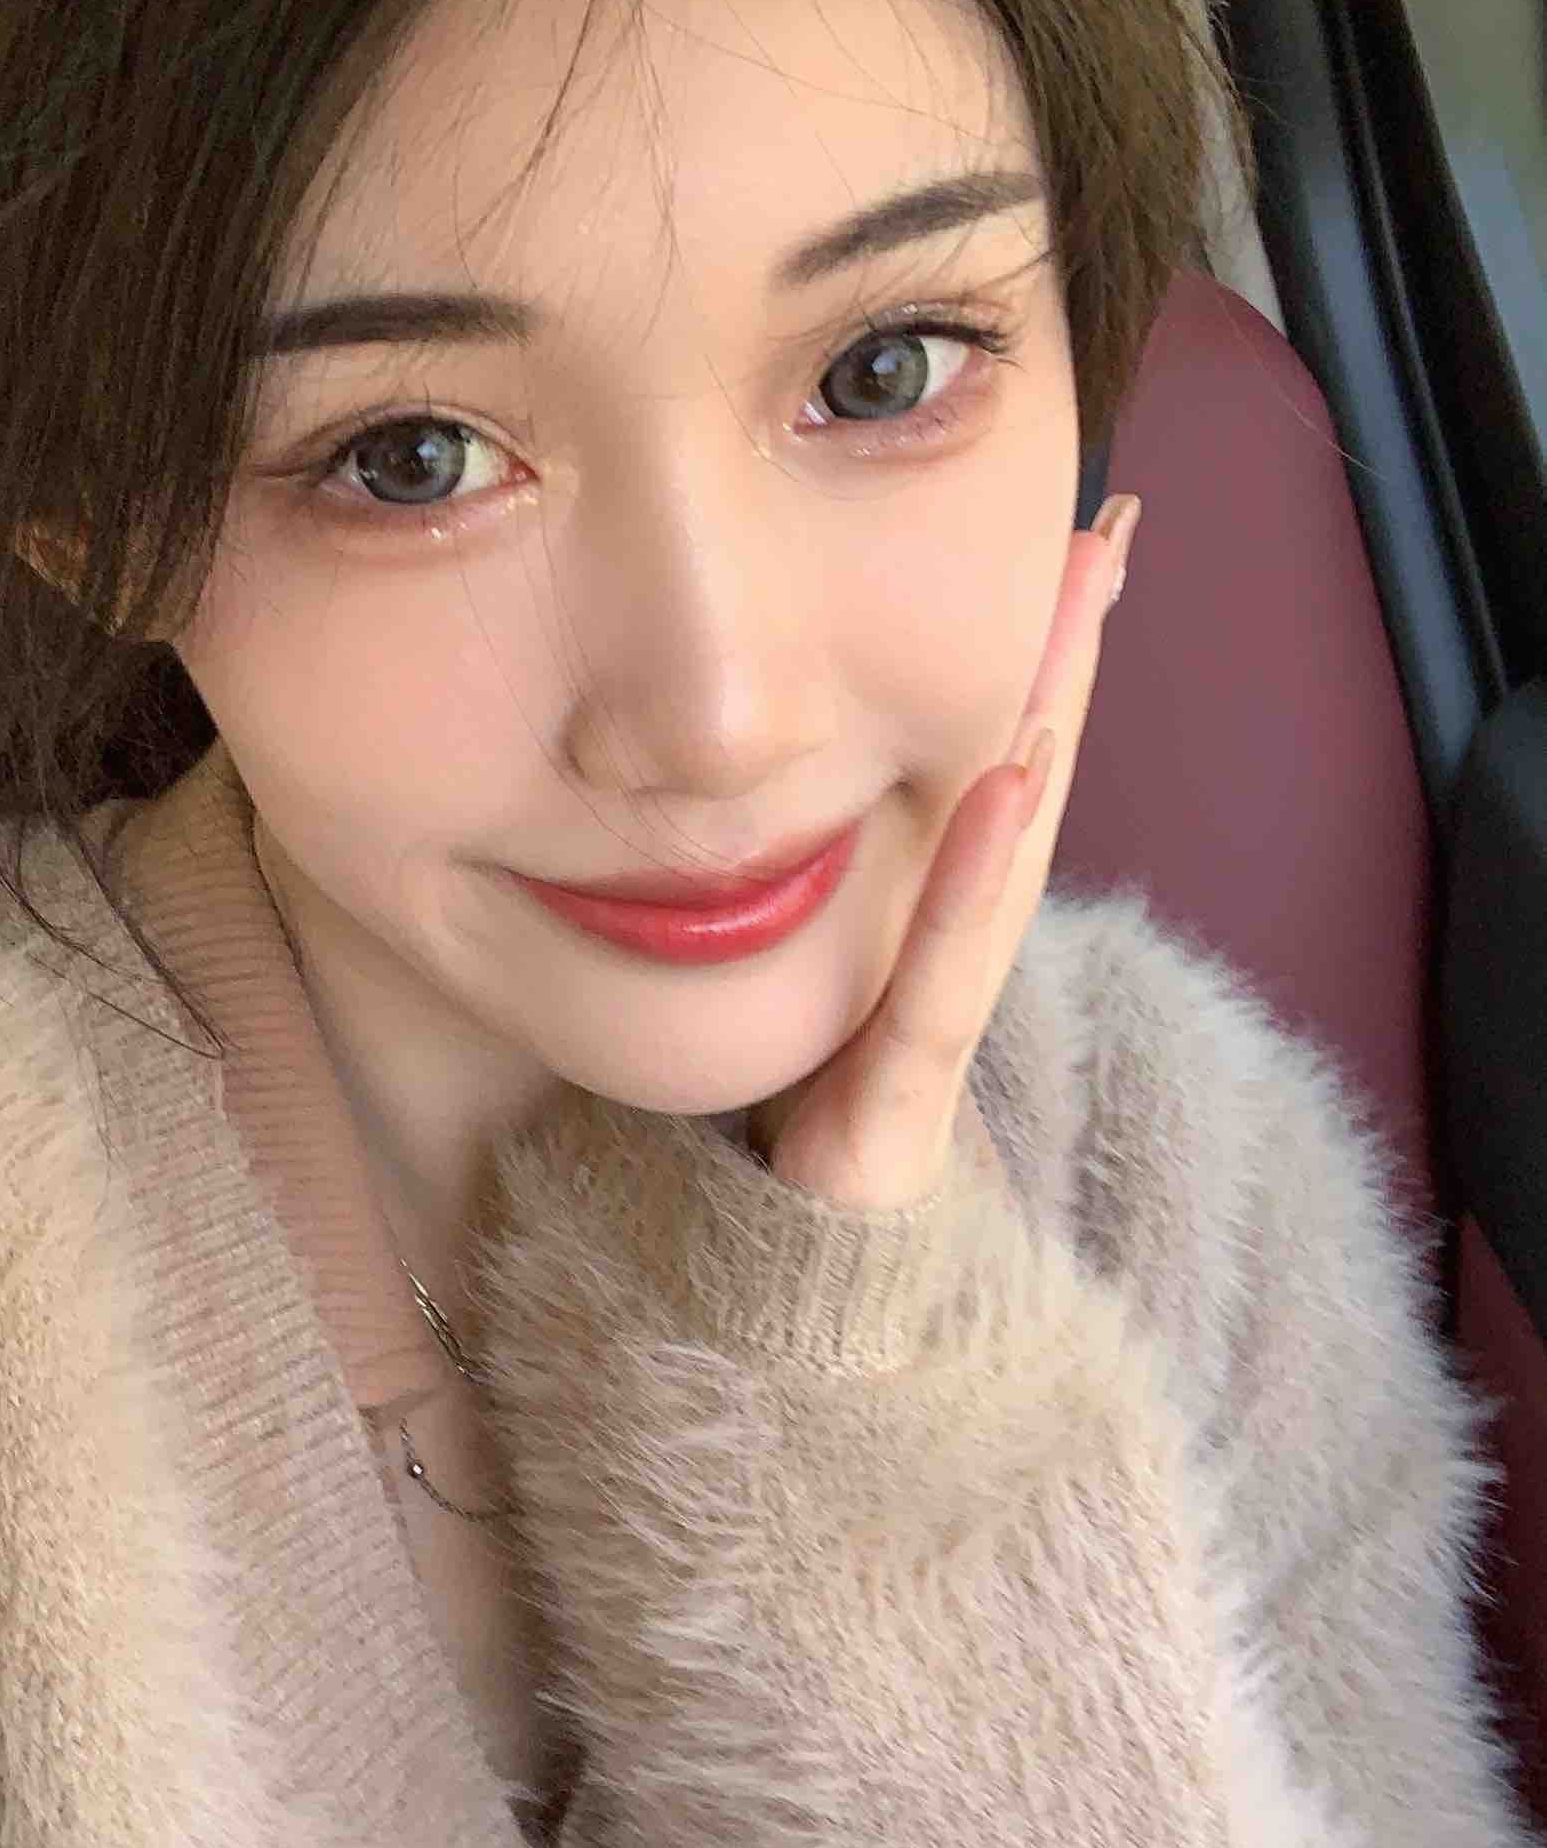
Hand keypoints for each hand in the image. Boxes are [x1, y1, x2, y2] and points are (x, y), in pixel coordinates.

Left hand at [746, 494, 1140, 1210]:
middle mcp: (945, 971)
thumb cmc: (772, 1162)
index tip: (1060, 546)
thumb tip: (739, 807)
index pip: (981, 776)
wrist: (772, 1315)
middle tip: (1106, 532)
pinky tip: (1004, 776)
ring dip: (1041, 727)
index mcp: (918, 939)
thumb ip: (783, 913)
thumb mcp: (781, 998)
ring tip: (1074, 608)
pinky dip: (969, 879)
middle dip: (1061, 660)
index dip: (1026, 666)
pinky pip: (941, 979)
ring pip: (999, 861)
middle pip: (1017, 789)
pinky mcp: (900, 1103)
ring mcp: (931, 1032)